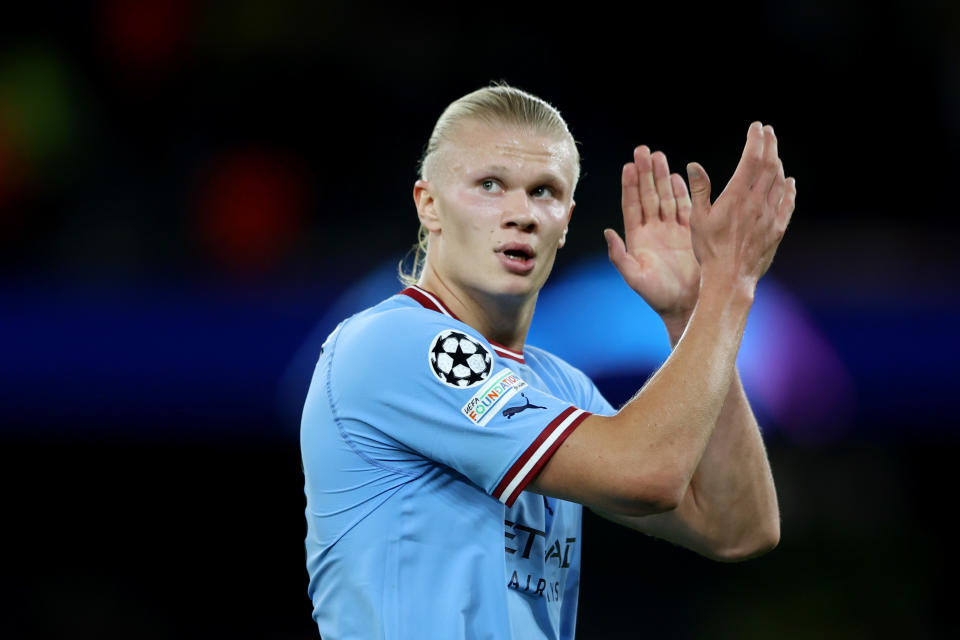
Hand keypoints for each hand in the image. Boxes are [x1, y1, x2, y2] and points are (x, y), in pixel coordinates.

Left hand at [605, 146, 700, 324]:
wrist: (686, 306)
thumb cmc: (658, 296)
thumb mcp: (634, 277)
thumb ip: (619, 256)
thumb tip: (607, 232)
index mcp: (638, 238)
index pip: (632, 205)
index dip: (629, 186)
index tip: (628, 166)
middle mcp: (653, 230)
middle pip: (648, 195)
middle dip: (645, 173)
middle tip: (643, 150)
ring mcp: (672, 230)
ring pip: (666, 197)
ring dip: (662, 177)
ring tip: (659, 155)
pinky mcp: (690, 233)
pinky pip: (685, 207)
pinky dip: (682, 191)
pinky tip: (678, 175)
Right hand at [686, 123, 796, 295]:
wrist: (730, 279)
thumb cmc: (708, 250)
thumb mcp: (697, 219)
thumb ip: (699, 190)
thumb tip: (694, 165)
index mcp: (735, 197)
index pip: (751, 160)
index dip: (755, 140)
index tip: (756, 127)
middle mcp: (756, 203)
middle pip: (769, 166)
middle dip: (769, 145)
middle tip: (768, 132)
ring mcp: (770, 216)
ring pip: (780, 182)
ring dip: (778, 163)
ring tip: (774, 153)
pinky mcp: (777, 230)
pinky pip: (787, 204)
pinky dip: (789, 189)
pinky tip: (789, 182)